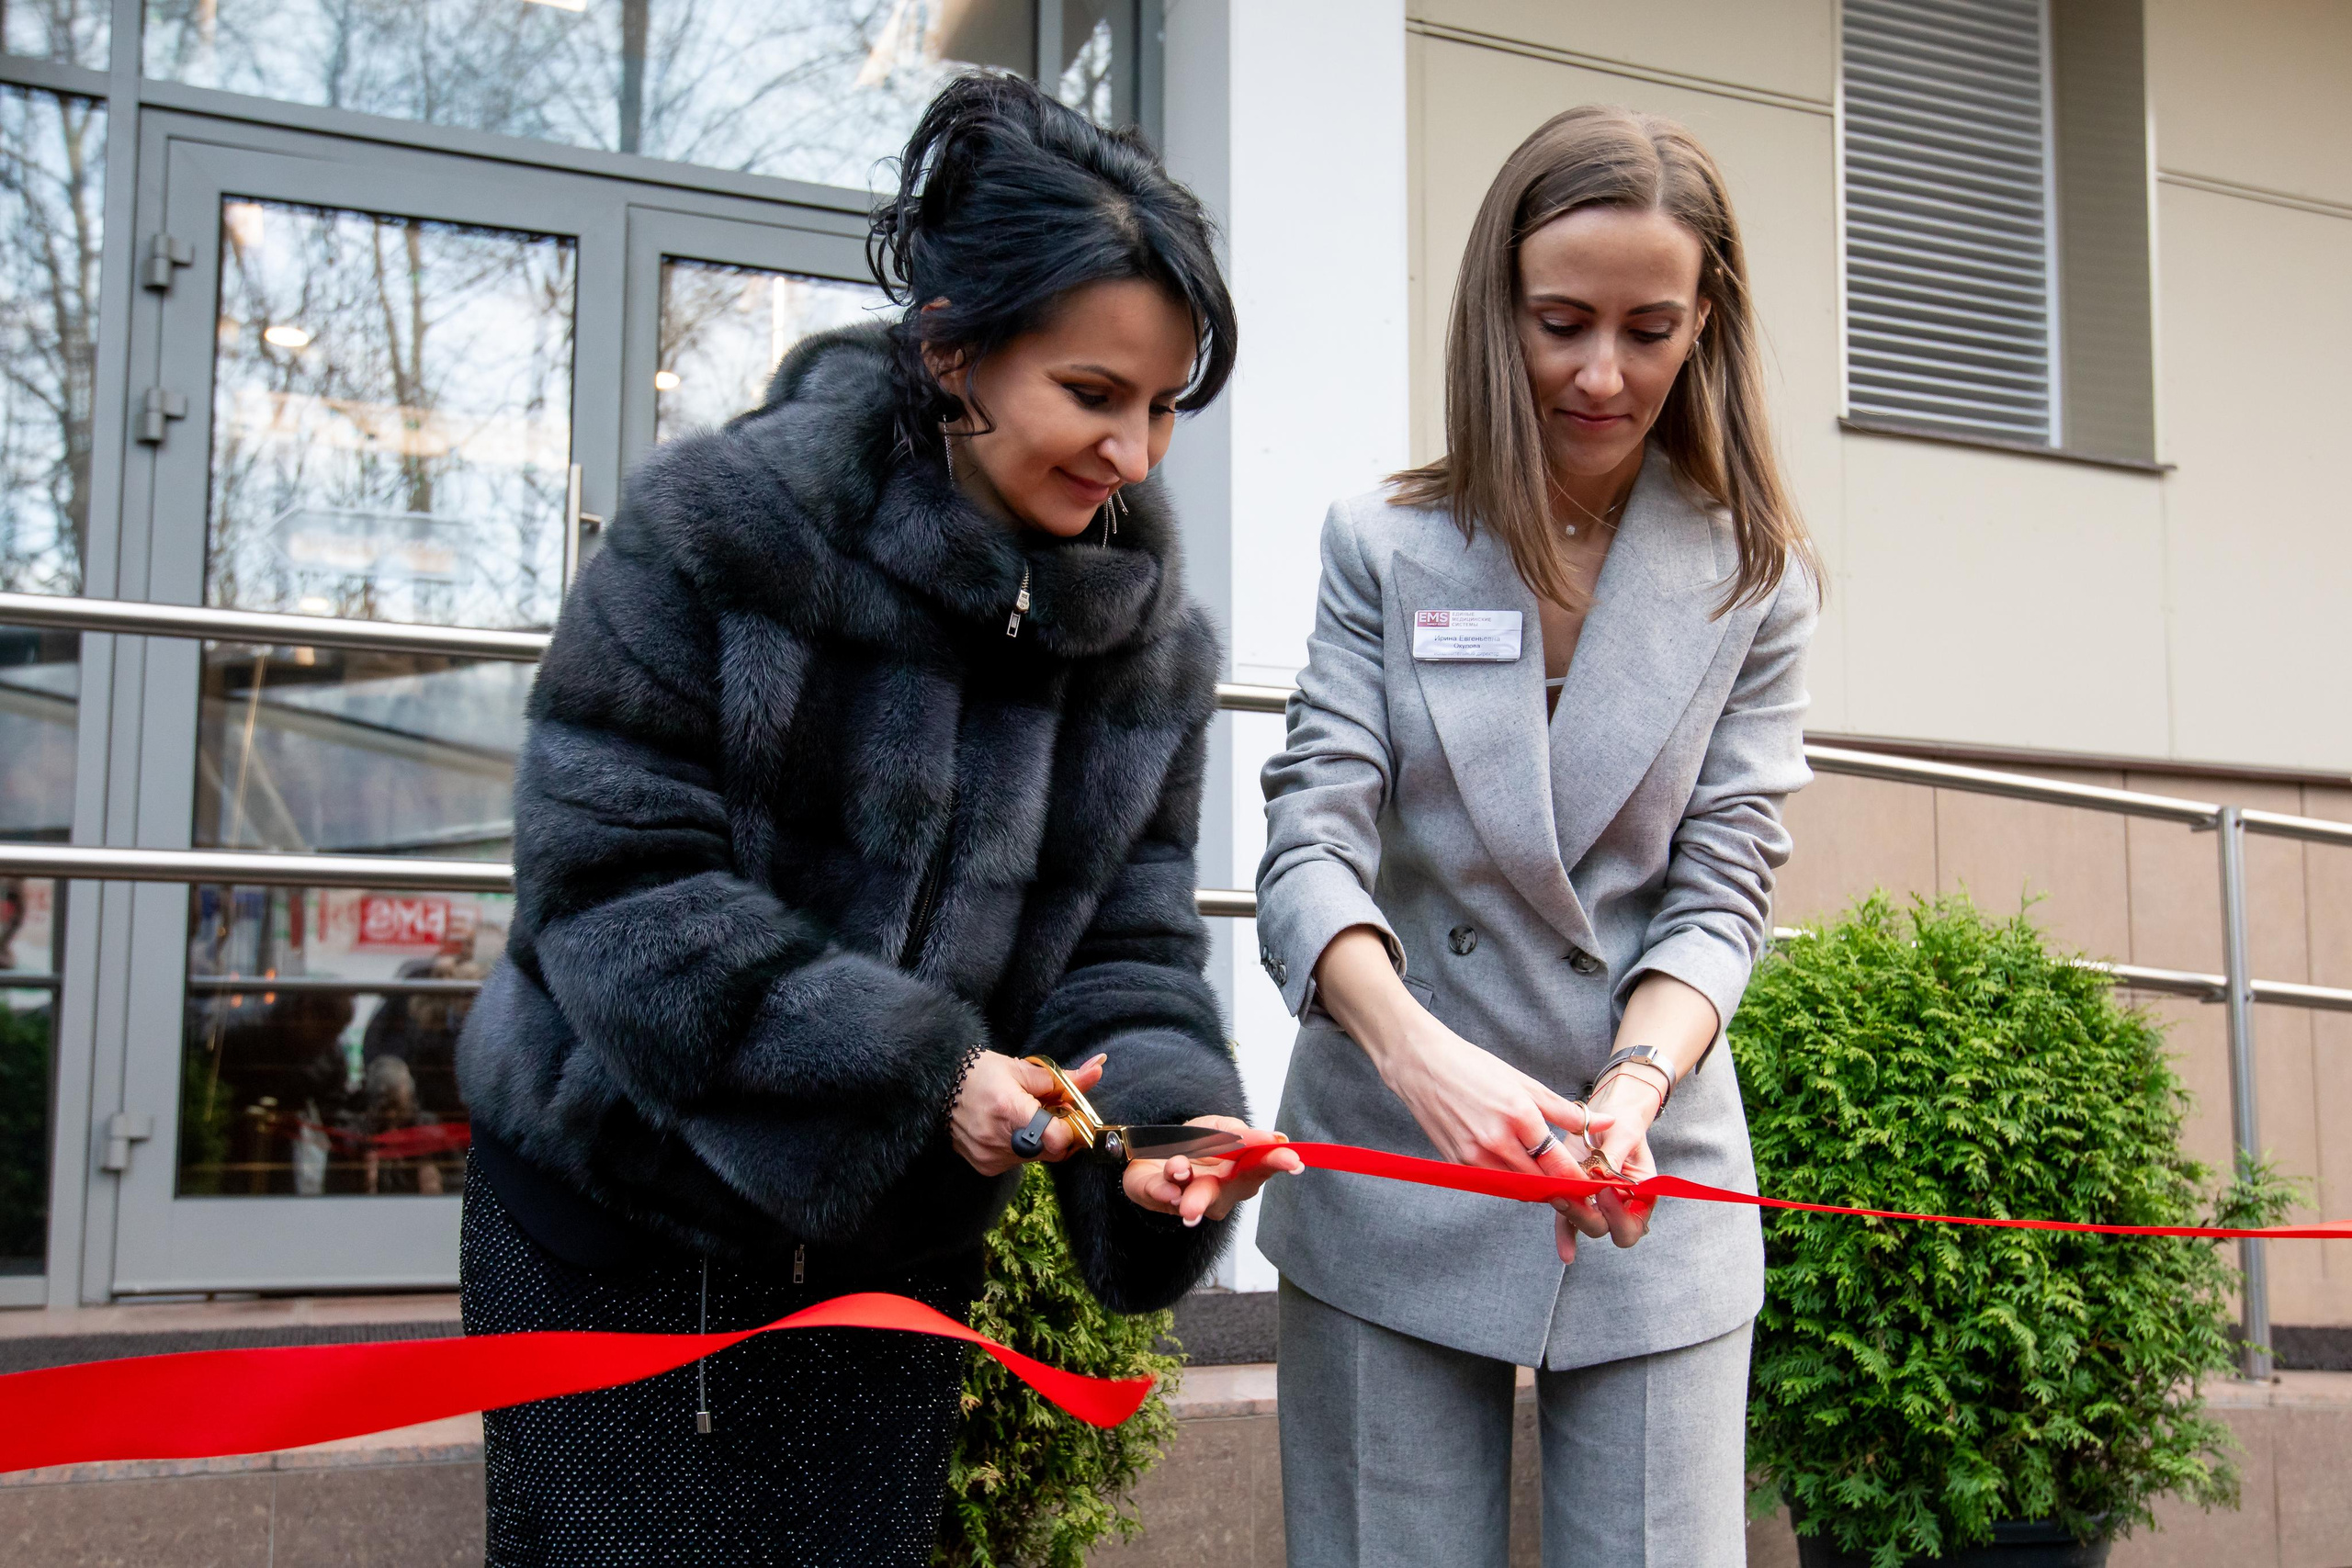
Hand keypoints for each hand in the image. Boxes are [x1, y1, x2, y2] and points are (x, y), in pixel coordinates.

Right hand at [950, 1052, 1104, 1175]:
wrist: (939, 1090)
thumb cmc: (980, 1074)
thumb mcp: (1022, 1068)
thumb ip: (1063, 1078)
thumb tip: (1097, 1069)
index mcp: (1010, 1109)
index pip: (1056, 1138)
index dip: (1073, 1128)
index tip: (1071, 1113)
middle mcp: (999, 1139)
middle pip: (1053, 1150)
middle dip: (1059, 1132)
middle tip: (1049, 1111)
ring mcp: (991, 1157)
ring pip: (1038, 1157)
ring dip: (1040, 1140)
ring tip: (1024, 1117)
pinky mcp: (986, 1167)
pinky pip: (1019, 1162)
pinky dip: (1022, 1147)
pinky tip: (1008, 1129)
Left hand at [1121, 1119, 1303, 1225]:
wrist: (1151, 1149)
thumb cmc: (1193, 1144)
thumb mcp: (1219, 1128)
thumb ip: (1241, 1134)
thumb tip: (1273, 1138)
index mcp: (1238, 1172)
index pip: (1261, 1166)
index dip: (1277, 1162)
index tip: (1293, 1159)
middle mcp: (1218, 1190)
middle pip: (1229, 1192)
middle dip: (1240, 1185)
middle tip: (1226, 1183)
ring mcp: (1188, 1195)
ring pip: (1195, 1197)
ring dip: (1192, 1192)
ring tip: (1181, 1168)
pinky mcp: (1156, 1194)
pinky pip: (1160, 1194)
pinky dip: (1163, 1191)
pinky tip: (1168, 1190)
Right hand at [1365, 1014, 1610, 1192]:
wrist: (1421, 1065)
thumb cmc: (1473, 1067)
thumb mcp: (1525, 1083)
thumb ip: (1567, 1110)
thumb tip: (1606, 1122)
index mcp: (1519, 1116)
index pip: (1559, 1164)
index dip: (1581, 1181)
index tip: (1595, 1187)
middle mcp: (1496, 1141)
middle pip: (1541, 1183)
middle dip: (1562, 1189)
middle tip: (1579, 1189)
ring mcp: (1473, 1156)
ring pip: (1517, 1189)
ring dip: (1537, 1188)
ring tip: (1551, 1179)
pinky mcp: (1457, 1163)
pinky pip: (1493, 1183)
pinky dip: (1510, 1181)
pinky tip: (1519, 1170)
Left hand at [1551, 1069, 1662, 1261]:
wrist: (1610, 1112)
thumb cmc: (1623, 1122)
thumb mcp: (1624, 1133)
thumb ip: (1614, 1156)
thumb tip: (1601, 1175)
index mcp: (1642, 1194)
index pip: (1635, 1223)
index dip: (1620, 1215)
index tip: (1606, 1190)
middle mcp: (1621, 1204)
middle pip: (1607, 1229)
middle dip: (1591, 1216)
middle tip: (1578, 1193)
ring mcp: (1597, 1204)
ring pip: (1586, 1225)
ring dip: (1573, 1216)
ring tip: (1559, 1198)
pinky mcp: (1576, 1197)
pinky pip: (1569, 1221)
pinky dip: (1565, 1237)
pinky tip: (1565, 1255)